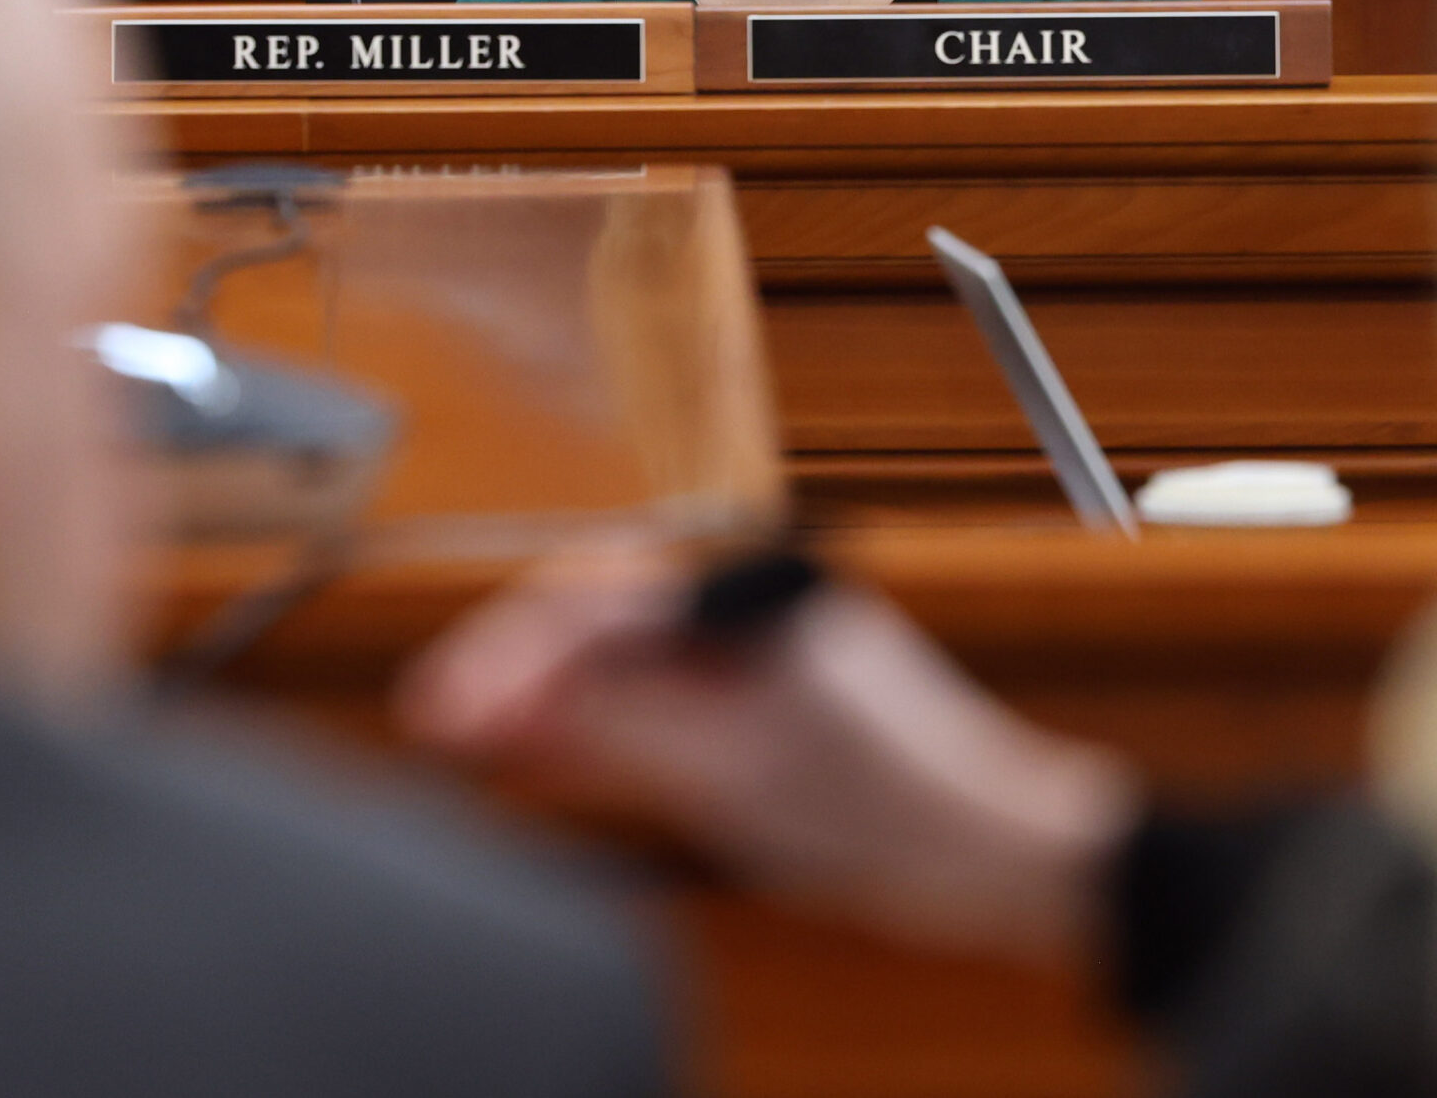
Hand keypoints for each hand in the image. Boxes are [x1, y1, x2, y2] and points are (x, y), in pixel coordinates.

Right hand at [399, 545, 1142, 960]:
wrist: (996, 847)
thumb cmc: (897, 806)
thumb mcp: (735, 776)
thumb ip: (626, 727)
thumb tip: (526, 702)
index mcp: (746, 590)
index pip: (592, 603)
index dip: (505, 657)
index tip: (445, 710)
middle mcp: (749, 597)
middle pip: (596, 612)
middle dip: (512, 665)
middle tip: (440, 724)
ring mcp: (756, 640)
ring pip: (619, 648)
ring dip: (547, 689)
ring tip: (472, 736)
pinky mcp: (762, 687)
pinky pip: (659, 683)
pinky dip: (599, 713)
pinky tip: (547, 742)